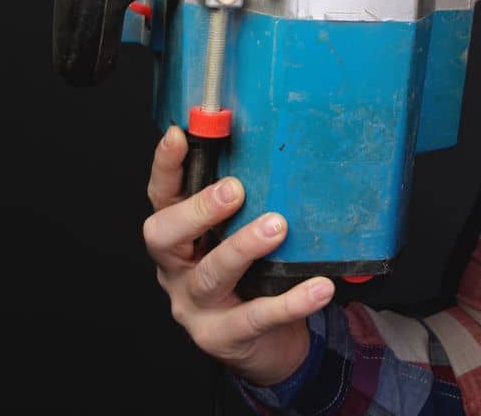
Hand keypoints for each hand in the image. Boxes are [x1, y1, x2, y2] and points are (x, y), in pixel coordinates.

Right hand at [144, 126, 334, 386]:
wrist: (263, 345)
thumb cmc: (252, 277)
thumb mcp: (240, 235)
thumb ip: (248, 204)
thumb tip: (279, 151)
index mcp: (179, 238)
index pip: (162, 197)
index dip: (165, 167)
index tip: (179, 135)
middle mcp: (177, 270)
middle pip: (166, 236)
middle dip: (198, 210)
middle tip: (234, 190)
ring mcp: (195, 306)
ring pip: (211, 275)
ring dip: (243, 247)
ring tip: (277, 227)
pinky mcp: (223, 336)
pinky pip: (256, 316)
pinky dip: (290, 301)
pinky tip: (318, 286)